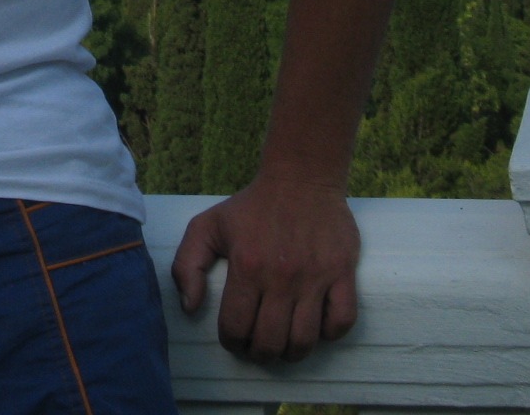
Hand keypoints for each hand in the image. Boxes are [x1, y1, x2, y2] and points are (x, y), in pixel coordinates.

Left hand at [170, 173, 359, 363]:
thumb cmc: (251, 205)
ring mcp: (315, 277)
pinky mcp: (342, 273)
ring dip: (292, 352)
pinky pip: (342, 321)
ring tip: (284, 344)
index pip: (236, 327)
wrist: (301, 177)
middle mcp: (281, 277)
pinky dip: (329, 334)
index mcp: (246, 266)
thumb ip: (187, 264)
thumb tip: (190, 307)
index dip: (232, 342)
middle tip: (258, 347)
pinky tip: (316, 326)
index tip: (235, 339)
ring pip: (305, 340)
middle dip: (260, 353)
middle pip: (271, 341)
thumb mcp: (206, 225)